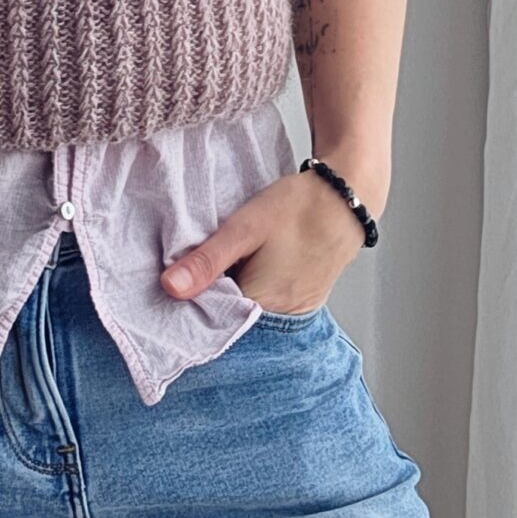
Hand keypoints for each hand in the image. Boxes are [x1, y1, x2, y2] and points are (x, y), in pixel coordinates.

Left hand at [159, 162, 382, 314]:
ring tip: (225, 266)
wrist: (348, 195)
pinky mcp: (306, 298)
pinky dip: (254, 289)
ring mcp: (297, 311)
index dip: (191, 304)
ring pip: (251, 311)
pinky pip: (270, 304)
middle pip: (232, 319)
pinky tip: (248, 268)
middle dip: (211, 299)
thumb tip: (168, 288)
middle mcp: (283, 317)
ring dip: (233, 293)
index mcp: (262, 304)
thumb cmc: (298, 207)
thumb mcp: (244, 228)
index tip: (175, 286)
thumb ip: (207, 260)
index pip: (212, 321)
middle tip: (198, 270)